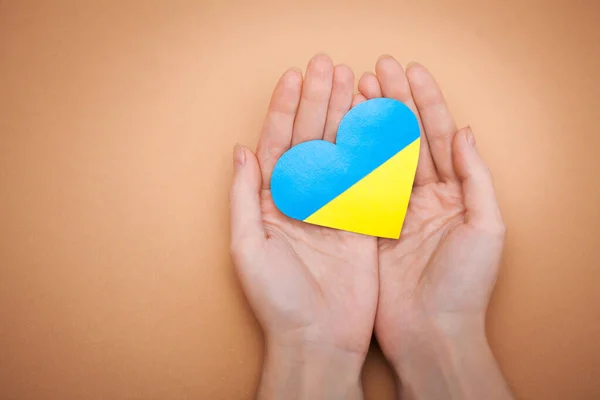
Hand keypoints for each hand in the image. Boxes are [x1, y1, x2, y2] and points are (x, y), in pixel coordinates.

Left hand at [229, 54, 377, 399]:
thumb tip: (240, 151)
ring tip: (352, 82)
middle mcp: (302, 200)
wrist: (318, 339)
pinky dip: (371, 150)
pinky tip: (374, 122)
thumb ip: (244, 196)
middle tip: (328, 66)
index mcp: (271, 202)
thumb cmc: (277, 300)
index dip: (284, 109)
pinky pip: (366, 178)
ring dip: (344, 117)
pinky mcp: (360, 222)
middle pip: (310, 140)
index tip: (294, 77)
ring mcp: (332, 208)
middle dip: (317, 102)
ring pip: (340, 152)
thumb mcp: (247, 247)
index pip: (277, 145)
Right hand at [356, 56, 511, 398]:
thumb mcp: (486, 228)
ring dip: (367, 125)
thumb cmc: (464, 286)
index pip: (438, 137)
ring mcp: (395, 211)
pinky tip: (338, 135)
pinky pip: (358, 187)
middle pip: (406, 140)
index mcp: (455, 194)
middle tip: (374, 72)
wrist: (431, 334)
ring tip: (354, 93)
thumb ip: (476, 178)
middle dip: (392, 104)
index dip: (424, 103)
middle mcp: (424, 198)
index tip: (407, 73)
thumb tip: (463, 131)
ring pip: (379, 157)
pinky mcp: (369, 228)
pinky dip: (349, 160)